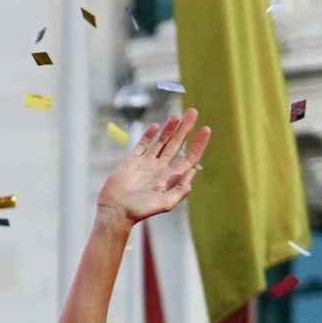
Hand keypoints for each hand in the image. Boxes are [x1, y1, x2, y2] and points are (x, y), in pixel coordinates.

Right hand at [94, 110, 211, 227]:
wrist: (116, 211)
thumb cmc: (140, 210)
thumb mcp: (166, 203)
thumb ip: (181, 189)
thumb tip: (193, 170)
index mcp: (171, 178)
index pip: (190, 157)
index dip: (199, 144)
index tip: (206, 129)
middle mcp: (160, 169)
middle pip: (177, 144)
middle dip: (186, 128)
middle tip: (193, 111)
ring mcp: (146, 163)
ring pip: (161, 141)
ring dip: (170, 128)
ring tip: (177, 115)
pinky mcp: (132, 161)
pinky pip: (143, 144)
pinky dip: (149, 135)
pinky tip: (156, 126)